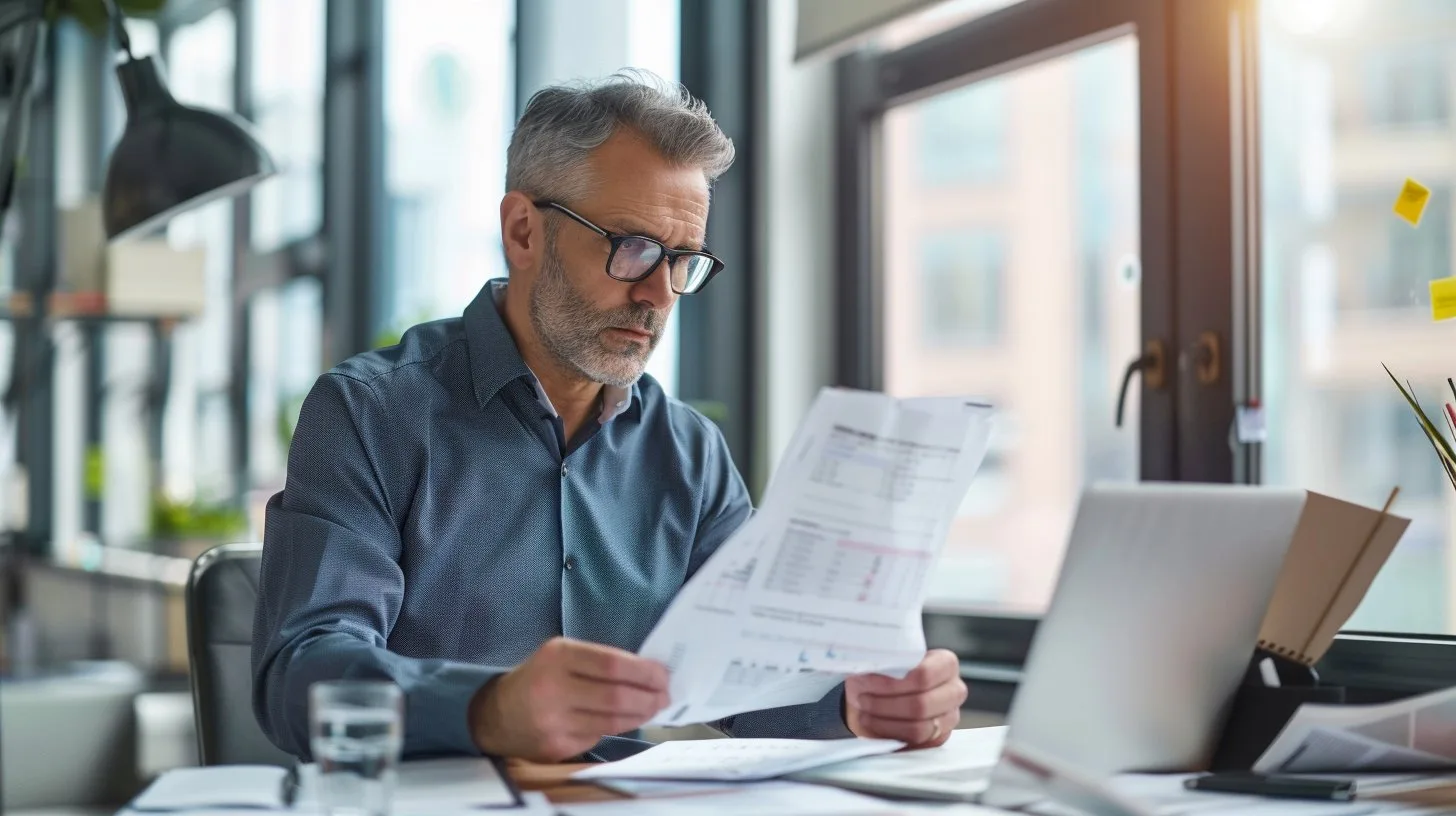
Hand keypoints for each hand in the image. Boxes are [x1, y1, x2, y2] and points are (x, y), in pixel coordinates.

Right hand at [468, 636, 669, 760]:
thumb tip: (648, 672)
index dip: (644, 671)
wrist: (495, 714)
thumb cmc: (538, 678)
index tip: (663, 674)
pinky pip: (598, 737)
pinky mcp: (556, 747)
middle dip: (649, 697)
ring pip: (612, 721)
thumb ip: (598, 660)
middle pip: (616, 696)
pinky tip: (626, 720)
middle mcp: (553, 689)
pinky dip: (617, 728)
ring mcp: (553, 722)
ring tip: (653, 707)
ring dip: (640, 715)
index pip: (612, 664)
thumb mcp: (560, 654)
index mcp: (557, 656)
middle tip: (665, 695)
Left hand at [844, 649, 964, 747]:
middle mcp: (954, 690)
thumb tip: (875, 668)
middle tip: (862, 698)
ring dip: (884, 720)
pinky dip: (889, 733)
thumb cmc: (882, 672)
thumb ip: (885, 662)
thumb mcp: (881, 660)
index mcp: (946, 664)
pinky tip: (873, 722)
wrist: (877, 694)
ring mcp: (949, 718)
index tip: (866, 681)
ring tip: (865, 710)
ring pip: (918, 728)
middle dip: (884, 703)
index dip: (892, 682)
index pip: (924, 675)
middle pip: (921, 705)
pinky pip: (914, 744)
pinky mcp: (938, 739)